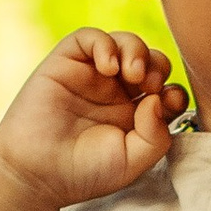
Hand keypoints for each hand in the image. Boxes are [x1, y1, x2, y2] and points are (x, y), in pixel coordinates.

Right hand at [0, 29, 186, 208]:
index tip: (171, 103)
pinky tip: (108, 67)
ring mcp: (90, 75)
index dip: (174, 90)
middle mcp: (115, 91)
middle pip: (150, 60)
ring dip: (136, 51)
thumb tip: (157, 98)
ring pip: (124, 43)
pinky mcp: (66, 62)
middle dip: (158, 66)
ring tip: (133, 74)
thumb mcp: (132, 161)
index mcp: (134, 114)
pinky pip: (90, 37)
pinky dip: (105, 44)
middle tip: (150, 85)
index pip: (165, 88)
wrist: (36, 173)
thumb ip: (156, 134)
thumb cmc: (84, 172)